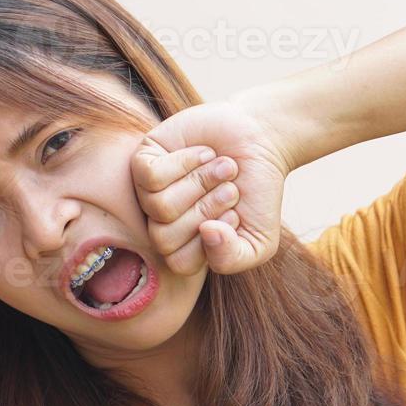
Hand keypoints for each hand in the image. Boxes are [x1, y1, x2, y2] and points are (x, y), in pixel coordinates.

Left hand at [130, 98, 292, 275]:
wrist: (260, 142)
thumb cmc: (257, 194)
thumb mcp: (259, 241)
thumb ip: (233, 257)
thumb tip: (206, 232)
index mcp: (184, 246)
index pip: (179, 262)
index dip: (210, 242)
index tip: (235, 217)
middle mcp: (162, 222)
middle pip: (164, 237)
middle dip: (206, 211)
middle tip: (231, 190)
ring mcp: (148, 193)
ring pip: (159, 206)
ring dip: (201, 183)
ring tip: (224, 168)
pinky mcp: (144, 160)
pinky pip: (151, 175)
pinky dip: (185, 162)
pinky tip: (204, 153)